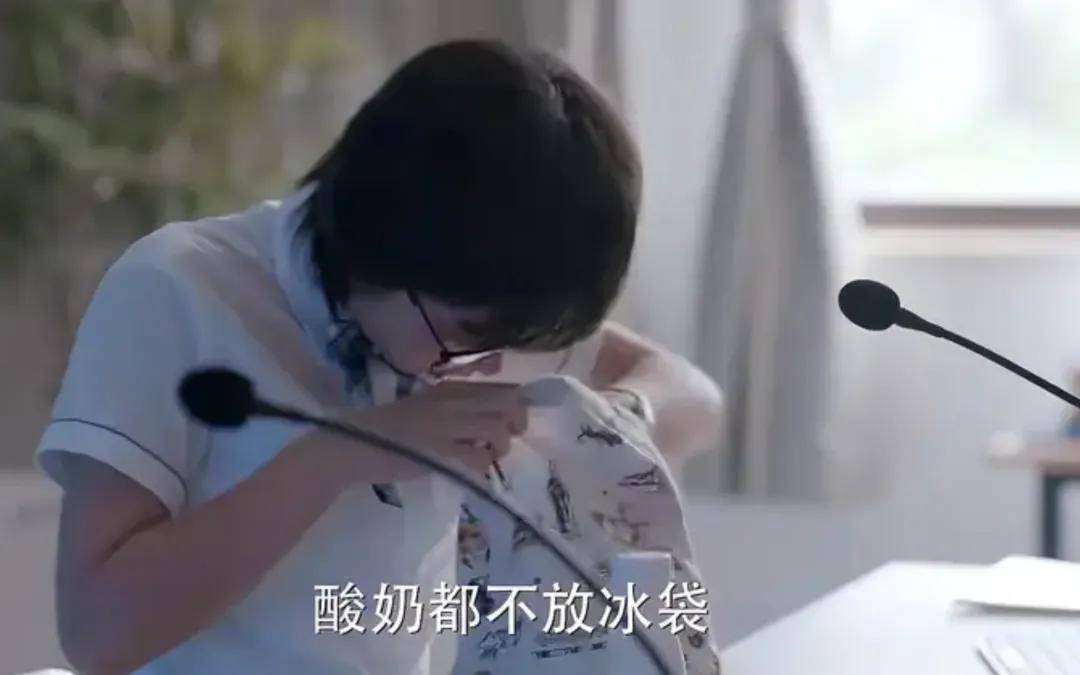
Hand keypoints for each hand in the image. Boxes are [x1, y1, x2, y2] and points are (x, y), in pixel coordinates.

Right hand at [345, 380, 525, 478]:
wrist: (353, 444)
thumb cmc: (386, 429)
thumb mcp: (425, 407)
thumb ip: (455, 408)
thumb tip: (487, 420)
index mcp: (450, 388)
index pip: (500, 386)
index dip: (514, 404)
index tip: (511, 422)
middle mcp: (452, 400)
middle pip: (507, 401)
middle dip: (517, 422)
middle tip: (507, 440)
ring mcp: (446, 423)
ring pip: (498, 428)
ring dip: (501, 446)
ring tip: (489, 457)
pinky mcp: (439, 449)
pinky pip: (479, 456)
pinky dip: (484, 465)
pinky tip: (473, 470)